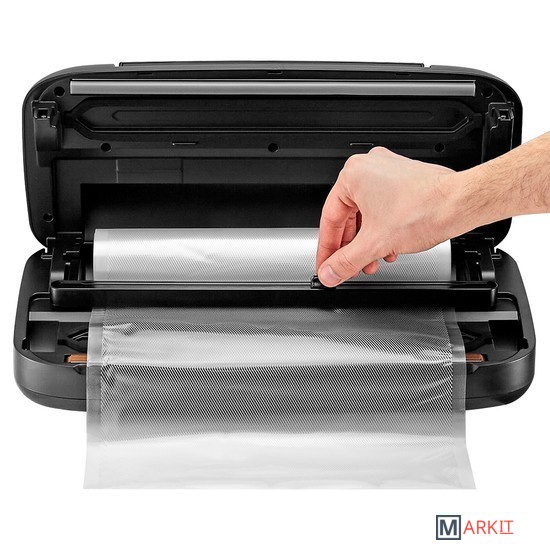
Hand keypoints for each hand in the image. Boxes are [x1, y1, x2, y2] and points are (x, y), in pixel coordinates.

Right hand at [316, 147, 457, 286]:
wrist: (461, 203)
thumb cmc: (425, 209)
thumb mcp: (374, 243)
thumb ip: (346, 262)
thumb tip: (329, 272)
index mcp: (353, 175)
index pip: (330, 219)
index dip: (327, 249)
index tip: (326, 264)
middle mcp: (368, 168)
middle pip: (348, 218)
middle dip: (351, 248)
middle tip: (347, 267)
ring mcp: (387, 172)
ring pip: (366, 214)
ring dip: (367, 242)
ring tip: (370, 261)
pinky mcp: (403, 180)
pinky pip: (382, 208)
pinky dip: (382, 230)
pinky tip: (388, 247)